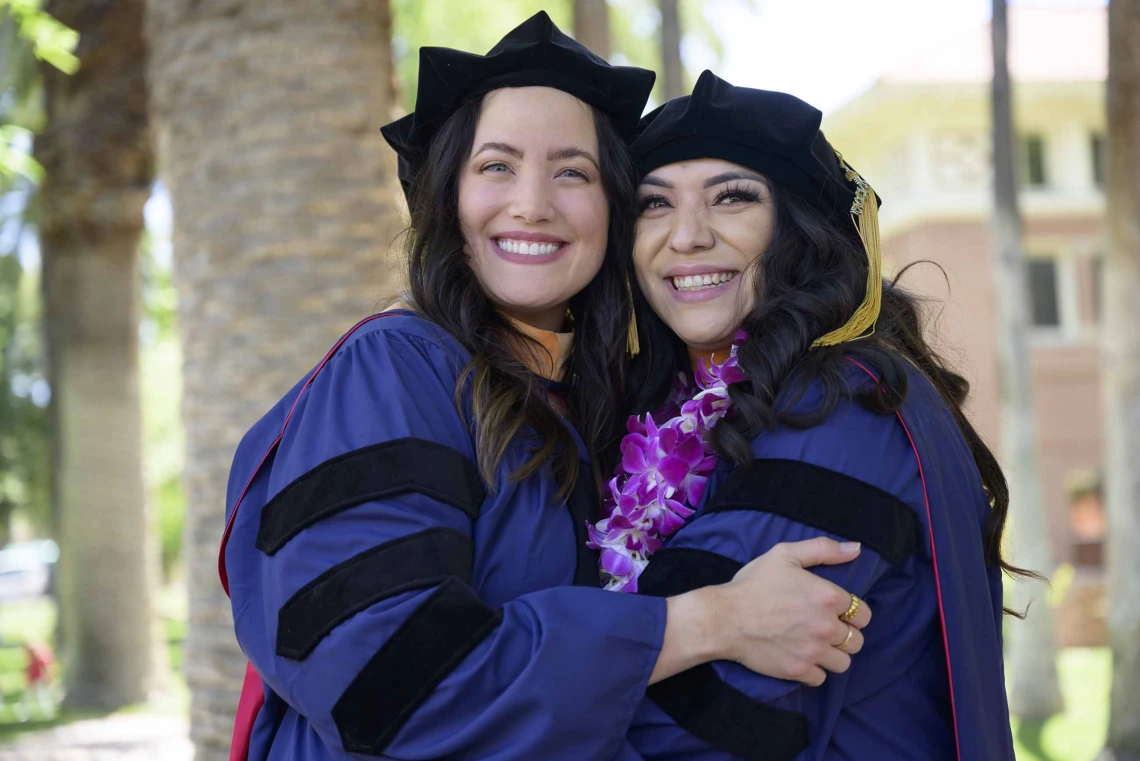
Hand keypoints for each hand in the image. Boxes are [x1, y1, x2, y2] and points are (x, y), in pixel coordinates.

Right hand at [712, 537, 871, 685]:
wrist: (724, 618)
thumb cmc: (753, 584)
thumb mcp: (785, 555)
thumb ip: (823, 549)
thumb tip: (856, 548)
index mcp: (828, 597)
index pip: (863, 614)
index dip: (852, 613)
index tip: (837, 612)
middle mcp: (826, 626)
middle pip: (857, 641)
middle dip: (846, 635)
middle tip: (825, 628)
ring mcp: (814, 651)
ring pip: (844, 663)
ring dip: (834, 655)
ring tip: (817, 645)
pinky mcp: (799, 670)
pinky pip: (822, 678)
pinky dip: (815, 670)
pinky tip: (802, 657)